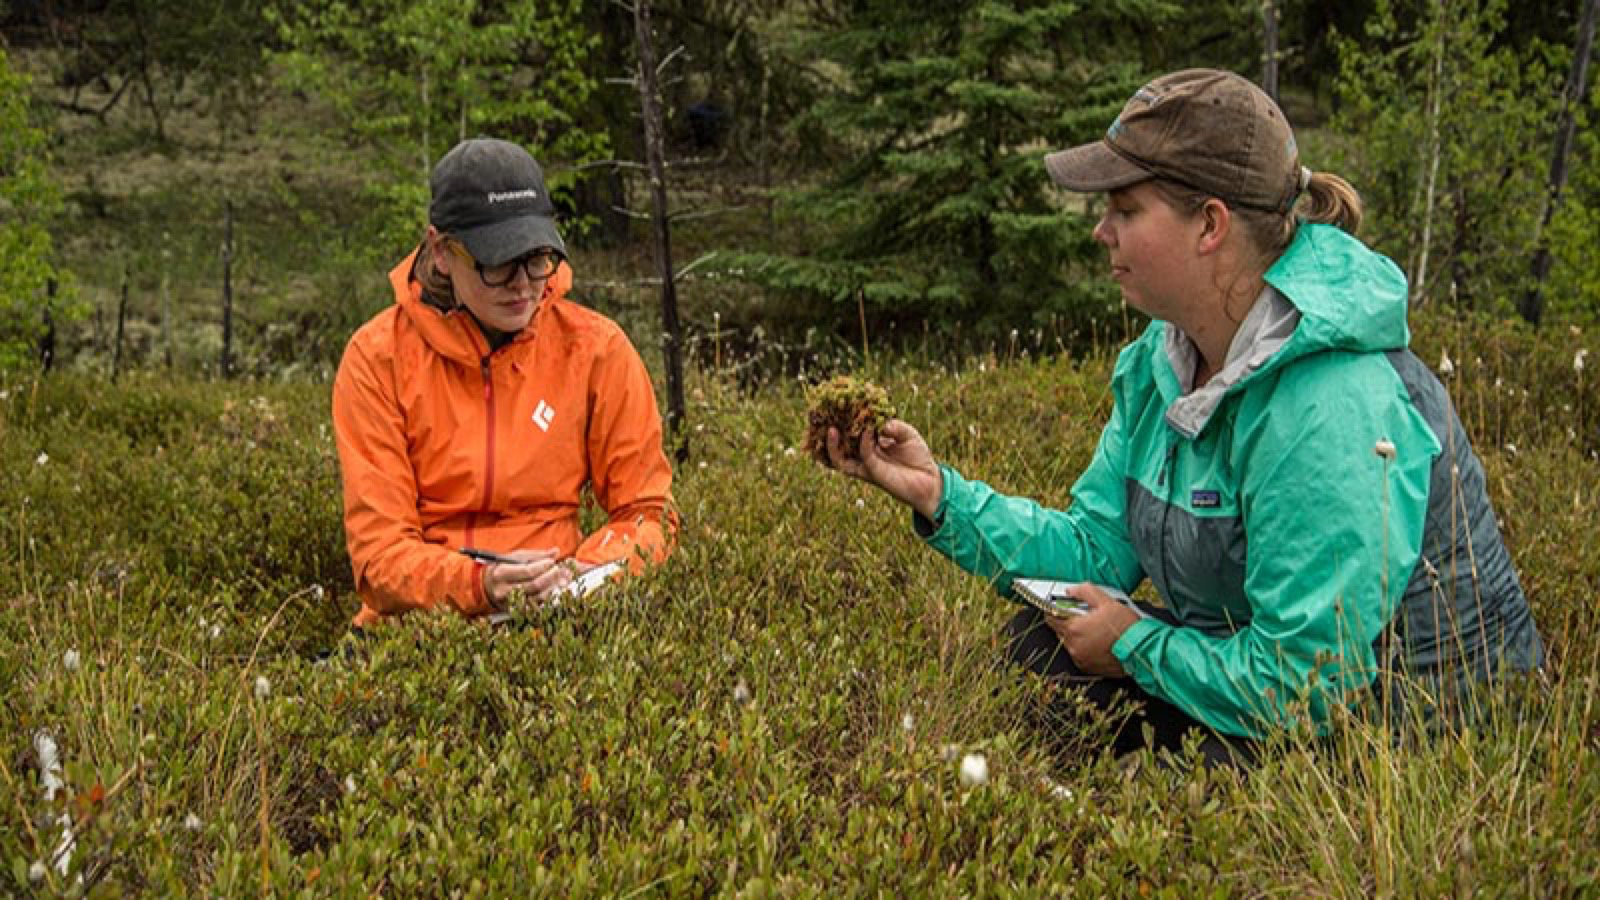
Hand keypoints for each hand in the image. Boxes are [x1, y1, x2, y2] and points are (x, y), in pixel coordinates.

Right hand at [480, 548, 574, 607]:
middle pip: (534, 585)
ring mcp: (511, 603)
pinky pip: (538, 606)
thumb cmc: (504, 568)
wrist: (488, 586)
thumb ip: (536, 555)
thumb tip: (556, 552)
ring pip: (538, 597)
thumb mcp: (515, 558)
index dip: (542, 566)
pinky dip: (549, 597)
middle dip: (550, 577)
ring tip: (562, 579)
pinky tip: (555, 589)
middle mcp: (505, 590)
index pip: (527, 571)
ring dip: (553, 588)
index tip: (551, 561)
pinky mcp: (518, 611)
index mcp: (502, 573)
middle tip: (560, 570)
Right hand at [824, 418, 942, 519]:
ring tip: (831, 429)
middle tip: (824, 417)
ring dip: (834, 445)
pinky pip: (864, 457)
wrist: (929, 481)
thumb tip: (877, 423)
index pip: (853, 431)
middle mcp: (865, 455)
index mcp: (870, 444)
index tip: (841, 404)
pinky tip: (866, 431)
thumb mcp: (908, 434)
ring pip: (841, 458)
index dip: (846, 419)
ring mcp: (868, 465)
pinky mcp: (875, 473)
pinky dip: (863, 443)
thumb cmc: (918, 457)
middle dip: (831, 434)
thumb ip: (894, 426)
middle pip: (841, 444)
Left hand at [1043, 584, 1140, 676]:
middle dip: (1069, 623)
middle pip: (1060, 630)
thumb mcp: (1106, 602)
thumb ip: (1085, 592)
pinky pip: (1079, 654)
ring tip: (1097, 630)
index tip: (1062, 606)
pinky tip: (1099, 642)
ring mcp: (1080, 658)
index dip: (1055, 610)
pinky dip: (1085, 647)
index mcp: (1074, 628)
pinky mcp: (1088, 668)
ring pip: (1070, 643)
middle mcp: (1073, 646)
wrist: (1141, 650)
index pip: (1051, 617)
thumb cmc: (1126, 627)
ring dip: (1078, 636)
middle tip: (1085, 617)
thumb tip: (1071, 590)